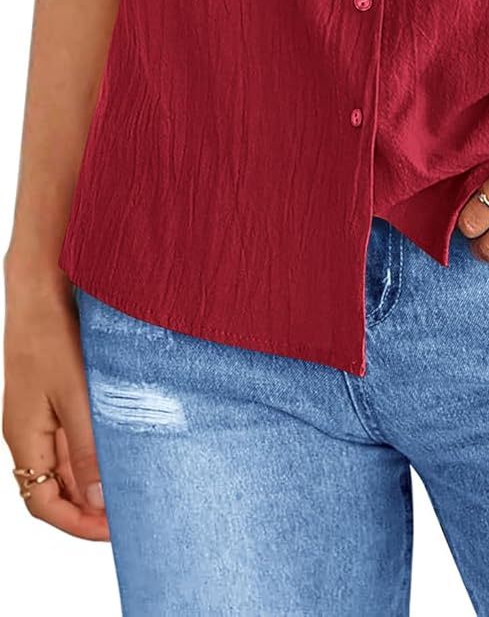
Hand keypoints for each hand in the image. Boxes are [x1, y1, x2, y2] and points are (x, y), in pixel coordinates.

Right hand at [2, 260, 109, 539]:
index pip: (44, 504)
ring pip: (69, 462)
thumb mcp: (75, 394)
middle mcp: (30, 432)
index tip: (115, 532)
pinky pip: (76, 434)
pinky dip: (98, 448)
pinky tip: (125, 446)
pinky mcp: (57, 394)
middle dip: (91, 507)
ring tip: (136, 485)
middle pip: (57, 487)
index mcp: (24, 438)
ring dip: (97, 478)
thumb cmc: (50, 333)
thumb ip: (87, 449)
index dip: (77, 524)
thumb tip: (96, 502)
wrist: (41, 285)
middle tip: (134, 513)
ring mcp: (43, 413)